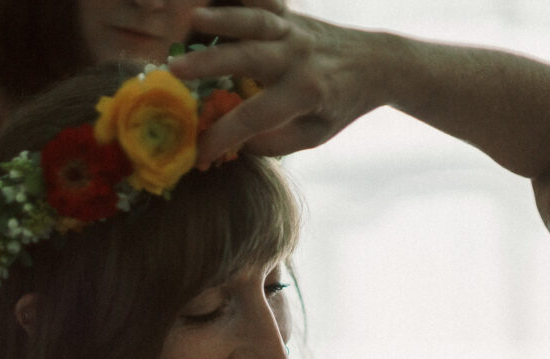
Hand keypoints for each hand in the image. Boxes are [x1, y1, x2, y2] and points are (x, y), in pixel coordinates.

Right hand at [170, 1, 390, 167]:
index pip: (254, 117)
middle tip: (174, 70)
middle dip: (210, 62)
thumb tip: (234, 142)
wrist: (375, 63)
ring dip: (222, 19)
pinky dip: (238, 0)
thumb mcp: (315, 134)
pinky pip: (262, 2)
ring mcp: (293, 30)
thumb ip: (276, 142)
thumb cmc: (339, 105)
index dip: (222, 136)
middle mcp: (298, 57)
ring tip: (191, 19)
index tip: (197, 152)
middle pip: (249, 58)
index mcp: (305, 92)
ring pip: (256, 22)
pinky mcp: (289, 14)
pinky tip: (207, 0)